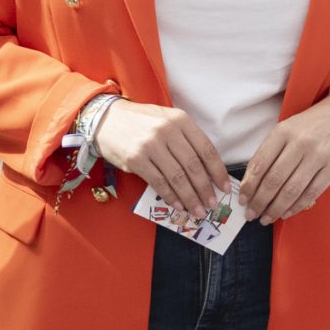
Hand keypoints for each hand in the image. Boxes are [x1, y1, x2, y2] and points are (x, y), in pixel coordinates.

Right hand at [91, 99, 228, 220]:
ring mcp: (151, 145)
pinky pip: (159, 183)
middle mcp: (167, 131)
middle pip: (194, 166)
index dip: (218, 171)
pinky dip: (171, 197)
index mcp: (180, 120)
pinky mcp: (136, 159)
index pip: (206, 149)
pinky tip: (178, 205)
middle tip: (212, 204)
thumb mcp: (167, 120)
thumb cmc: (140, 122)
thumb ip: (186, 139)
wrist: (105, 119)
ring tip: (198, 210)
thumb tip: (207, 170)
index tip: (224, 187)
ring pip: (178, 177)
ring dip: (190, 198)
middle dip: (205, 189)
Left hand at [240, 92, 329, 223]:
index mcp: (283, 131)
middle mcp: (301, 143)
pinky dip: (296, 207)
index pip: (260, 164)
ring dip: (276, 209)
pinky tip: (286, 213)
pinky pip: (311, 193)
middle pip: (275, 180)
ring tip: (266, 218)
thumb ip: (268, 153)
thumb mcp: (285, 130)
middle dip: (260, 202)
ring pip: (292, 190)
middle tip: (251, 214)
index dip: (249, 186)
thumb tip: (250, 184)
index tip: (242, 200)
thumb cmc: (308, 127)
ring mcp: (320, 156)